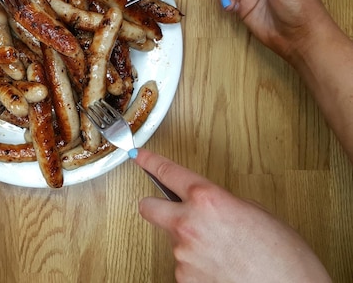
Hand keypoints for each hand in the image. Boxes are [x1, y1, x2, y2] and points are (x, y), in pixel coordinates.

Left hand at [134, 149, 330, 281]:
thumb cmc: (285, 260)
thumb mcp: (256, 214)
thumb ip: (224, 204)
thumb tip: (211, 207)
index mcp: (208, 200)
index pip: (168, 172)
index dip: (151, 162)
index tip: (141, 157)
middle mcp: (188, 225)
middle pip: (149, 207)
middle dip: (158, 207)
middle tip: (173, 212)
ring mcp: (183, 256)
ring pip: (175, 242)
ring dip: (191, 245)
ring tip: (224, 254)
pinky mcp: (184, 281)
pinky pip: (185, 267)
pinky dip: (199, 268)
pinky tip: (222, 269)